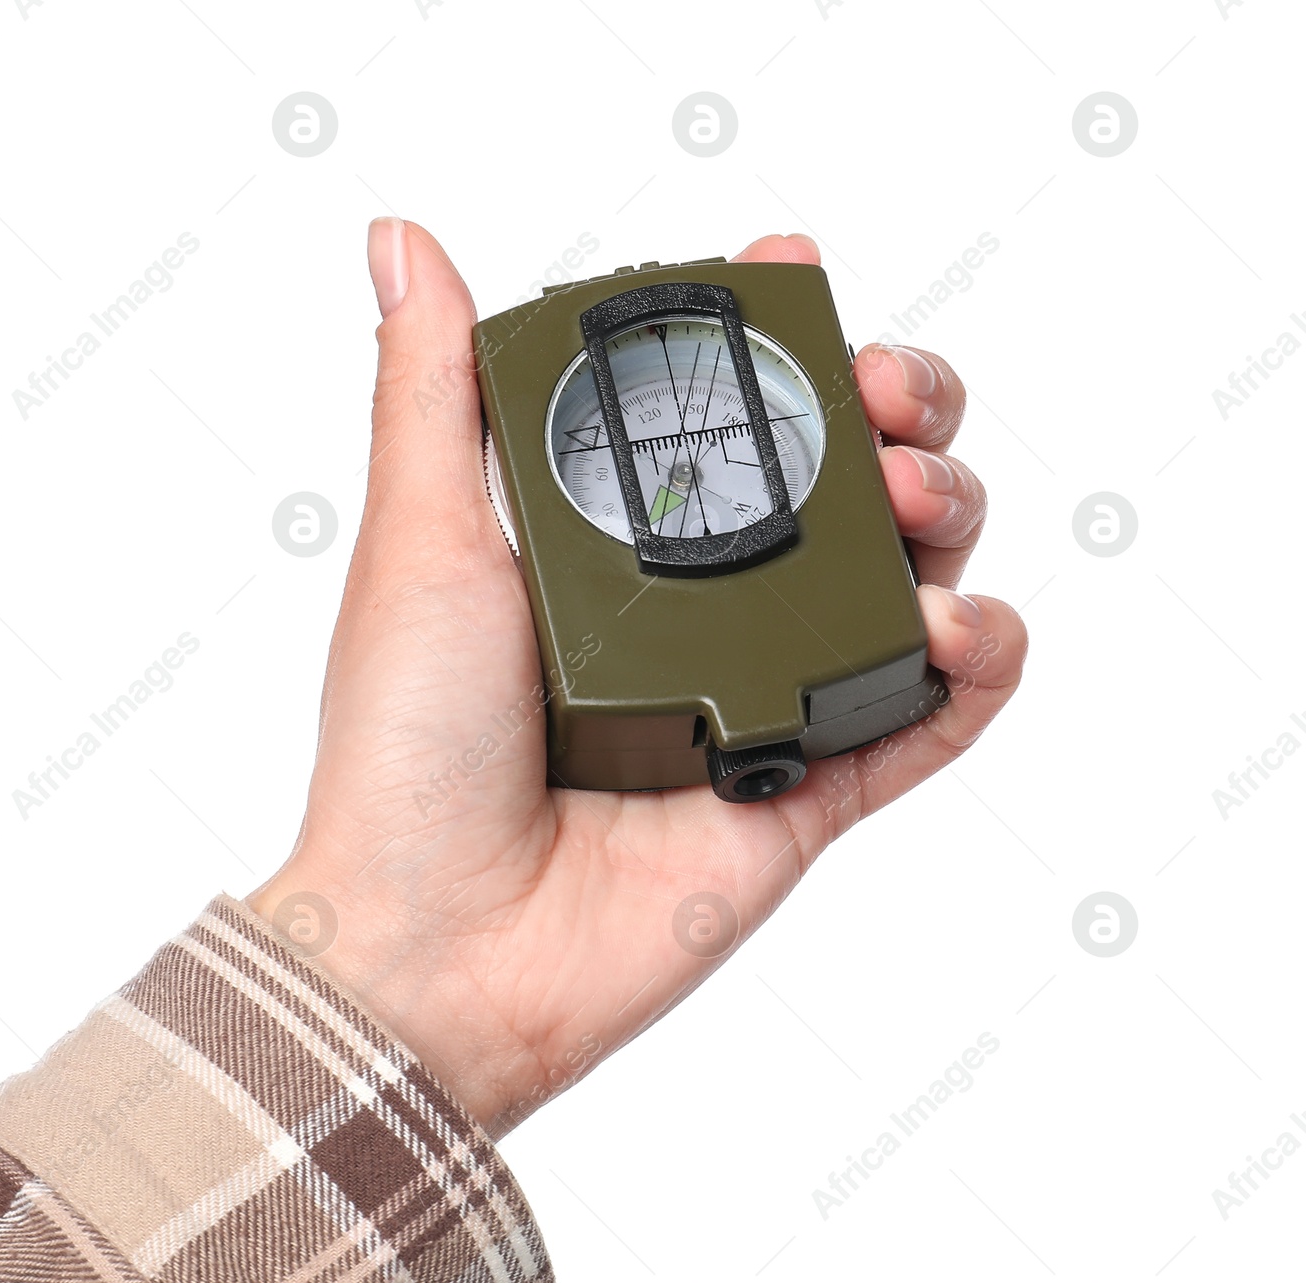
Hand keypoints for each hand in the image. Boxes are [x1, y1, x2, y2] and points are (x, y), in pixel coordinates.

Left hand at [249, 220, 1026, 1138]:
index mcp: (612, 541)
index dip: (783, 337)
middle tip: (886, 401)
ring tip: (915, 506)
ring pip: (905, 581)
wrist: (435, 945)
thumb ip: (437, 390)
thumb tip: (402, 239)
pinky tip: (955, 627)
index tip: (798, 278)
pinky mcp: (807, 797)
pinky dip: (978, 663)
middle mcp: (696, 611)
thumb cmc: (404, 749)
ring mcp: (759, 702)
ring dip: (948, 516)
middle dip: (897, 412)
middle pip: (844, 480)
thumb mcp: (419, 541)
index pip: (729, 410)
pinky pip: (930, 721)